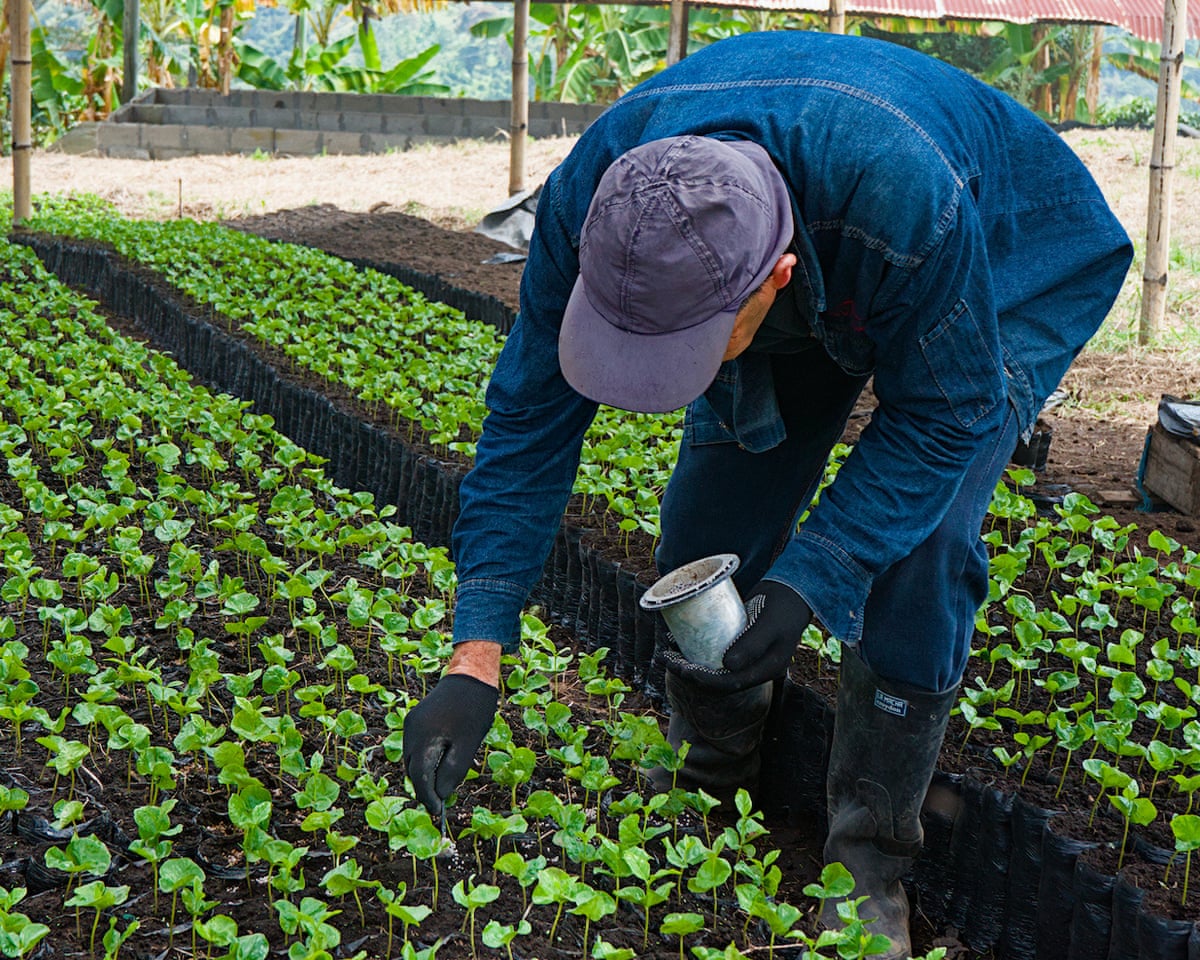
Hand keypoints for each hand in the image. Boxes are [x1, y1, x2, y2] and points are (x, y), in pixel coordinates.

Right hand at [403, 674, 497, 815]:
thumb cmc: (474, 710)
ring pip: (412, 760)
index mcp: (423, 737)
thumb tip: (440, 795)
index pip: (420, 777)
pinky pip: (415, 747)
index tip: (438, 812)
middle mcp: (411, 731)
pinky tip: (438, 764)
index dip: (428, 797)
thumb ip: (453, 772)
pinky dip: (424, 760)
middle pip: (412, 770)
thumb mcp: (468, 745)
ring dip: (424, 774)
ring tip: (441, 786)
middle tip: (440, 803)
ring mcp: (411, 724)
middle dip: (425, 788)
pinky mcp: (414, 720)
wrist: (470, 676)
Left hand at [662, 579, 811, 692]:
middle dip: (691, 674)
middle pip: (719, 681)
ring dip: (691, 665)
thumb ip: (752, 644)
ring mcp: (748, 659)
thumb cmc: (783, 605)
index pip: (729, 684)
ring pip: (715, 670)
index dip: (703, 680)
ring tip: (669, 653)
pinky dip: (698, 652)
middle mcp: (756, 669)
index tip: (682, 668)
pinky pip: (716, 655)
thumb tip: (727, 665)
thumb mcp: (769, 624)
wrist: (793, 592)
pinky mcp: (741, 647)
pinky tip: (680, 642)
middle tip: (668, 659)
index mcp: (766, 670)